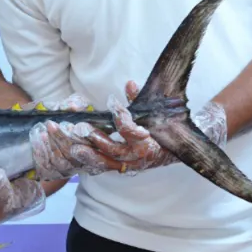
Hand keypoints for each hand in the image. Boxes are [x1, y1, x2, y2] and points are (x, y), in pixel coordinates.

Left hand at [46, 82, 228, 176]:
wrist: (177, 151)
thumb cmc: (162, 128)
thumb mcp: (154, 112)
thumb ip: (139, 99)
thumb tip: (130, 84)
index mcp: (148, 141)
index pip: (132, 131)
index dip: (122, 119)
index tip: (112, 106)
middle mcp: (138, 156)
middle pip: (114, 149)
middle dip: (96, 139)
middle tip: (79, 130)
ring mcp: (129, 164)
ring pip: (106, 162)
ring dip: (89, 155)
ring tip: (73, 148)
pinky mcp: (122, 168)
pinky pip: (104, 168)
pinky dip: (92, 163)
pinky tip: (77, 157)